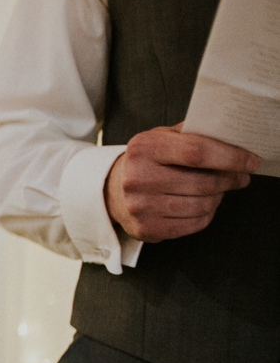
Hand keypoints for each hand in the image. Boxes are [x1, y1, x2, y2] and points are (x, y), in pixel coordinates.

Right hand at [104, 125, 258, 242]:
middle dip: (230, 179)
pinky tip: (203, 205)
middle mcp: (138, 178)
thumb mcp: (161, 137)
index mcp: (144, 149)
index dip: (231, 158)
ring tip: (218, 190)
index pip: (197, 152)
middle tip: (240, 177)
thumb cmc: (146, 161)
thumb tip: (234, 137)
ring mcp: (141, 207)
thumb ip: (192, 134)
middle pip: (204, 182)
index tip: (252, 161)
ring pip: (203, 205)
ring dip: (219, 197)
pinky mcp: (147, 229)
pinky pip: (194, 224)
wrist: (110, 190)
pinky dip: (207, 214)